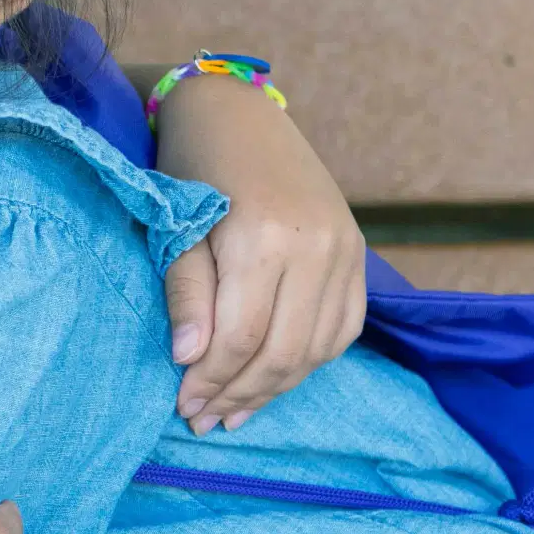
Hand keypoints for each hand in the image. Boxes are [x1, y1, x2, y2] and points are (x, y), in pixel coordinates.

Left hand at [155, 73, 365, 433]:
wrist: (236, 114)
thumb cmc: (192, 167)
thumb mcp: (176, 224)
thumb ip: (187, 292)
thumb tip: (189, 359)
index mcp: (265, 238)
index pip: (242, 336)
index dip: (212, 378)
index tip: (183, 404)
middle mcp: (317, 248)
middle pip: (285, 351)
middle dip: (241, 393)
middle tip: (203, 420)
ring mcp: (345, 251)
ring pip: (317, 348)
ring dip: (275, 387)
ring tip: (234, 412)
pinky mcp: (357, 254)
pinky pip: (342, 328)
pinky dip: (309, 360)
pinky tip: (275, 379)